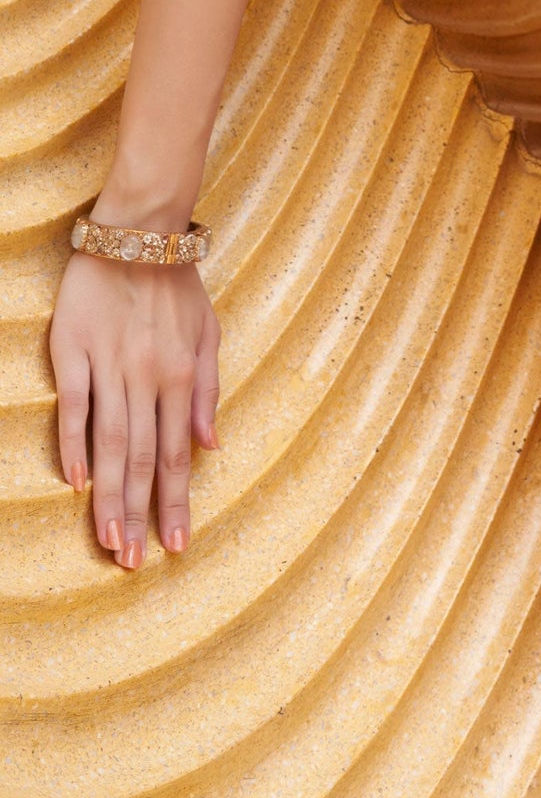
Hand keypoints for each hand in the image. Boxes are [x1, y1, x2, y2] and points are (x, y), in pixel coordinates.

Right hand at [49, 248, 220, 568]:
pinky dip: (72, 444)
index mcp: (184, 377)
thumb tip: (211, 446)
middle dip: (140, 515)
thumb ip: (210, 392)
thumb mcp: (209, 335)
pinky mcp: (74, 350)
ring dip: (109, 496)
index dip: (176, 503)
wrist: (139, 233)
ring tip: (108, 539)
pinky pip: (74, 404)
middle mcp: (149, 378)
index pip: (178, 455)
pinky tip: (74, 482)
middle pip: (143, 460)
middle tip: (132, 563)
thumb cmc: (178, 287)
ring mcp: (110, 365)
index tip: (176, 546)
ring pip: (110, 443)